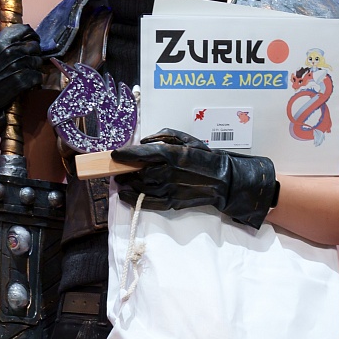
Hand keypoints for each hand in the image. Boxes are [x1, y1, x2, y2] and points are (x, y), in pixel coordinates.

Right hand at [0, 23, 45, 131]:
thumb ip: (5, 45)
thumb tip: (22, 41)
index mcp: (1, 40)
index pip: (26, 30)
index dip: (31, 36)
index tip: (32, 41)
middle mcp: (11, 49)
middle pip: (35, 46)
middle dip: (34, 53)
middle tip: (28, 61)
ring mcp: (18, 64)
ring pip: (38, 61)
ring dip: (34, 68)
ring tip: (25, 73)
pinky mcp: (23, 80)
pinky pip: (38, 76)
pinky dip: (34, 80)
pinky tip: (27, 83)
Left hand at [109, 130, 278, 228]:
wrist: (223, 180)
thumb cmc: (205, 157)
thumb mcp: (188, 139)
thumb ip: (165, 136)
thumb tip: (144, 141)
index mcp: (172, 155)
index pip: (141, 154)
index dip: (125, 154)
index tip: (115, 154)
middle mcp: (168, 173)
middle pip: (138, 173)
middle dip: (126, 170)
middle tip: (119, 168)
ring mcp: (169, 189)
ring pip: (140, 187)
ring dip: (128, 184)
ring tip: (122, 180)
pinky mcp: (171, 202)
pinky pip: (146, 203)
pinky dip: (132, 200)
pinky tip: (124, 195)